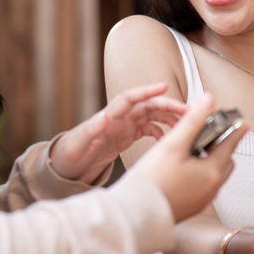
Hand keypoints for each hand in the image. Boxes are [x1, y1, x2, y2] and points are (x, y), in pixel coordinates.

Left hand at [50, 82, 185, 183]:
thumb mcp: (78, 146)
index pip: (130, 98)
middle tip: (187, 110)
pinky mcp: (126, 135)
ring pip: (151, 115)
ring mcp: (124, 126)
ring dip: (168, 117)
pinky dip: (160, 131)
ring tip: (185, 123)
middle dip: (168, 105)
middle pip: (147, 105)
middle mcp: (118, 118)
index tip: (164, 87)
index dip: (147, 91)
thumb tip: (102, 117)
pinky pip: (148, 128)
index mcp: (108, 116)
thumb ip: (89, 131)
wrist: (66, 167)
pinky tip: (168, 139)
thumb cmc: (69, 155)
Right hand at [131, 93, 243, 221]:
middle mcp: (211, 188)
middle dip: (224, 146)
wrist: (137, 212)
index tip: (242, 124)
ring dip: (213, 160)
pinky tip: (186, 168)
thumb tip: (208, 100)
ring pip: (216, 174)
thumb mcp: (173, 144)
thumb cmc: (153, 180)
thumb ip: (193, 120)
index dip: (236, 131)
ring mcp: (202, 200)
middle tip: (216, 134)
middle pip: (226, 161)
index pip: (230, 145)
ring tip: (198, 149)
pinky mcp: (192, 206)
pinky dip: (203, 173)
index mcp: (211, 172)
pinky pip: (205, 186)